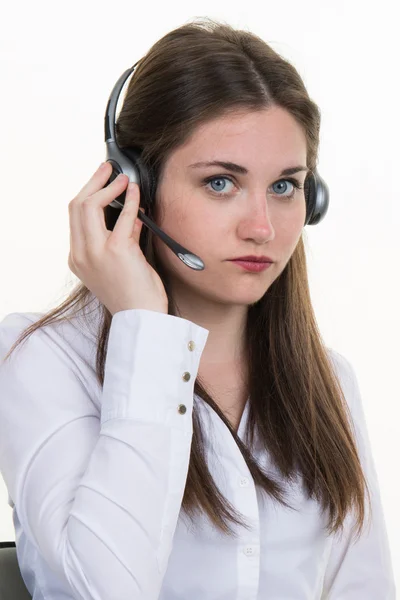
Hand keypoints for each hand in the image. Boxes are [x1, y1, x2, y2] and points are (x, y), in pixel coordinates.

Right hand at [68, 162, 168, 315]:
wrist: (141, 318)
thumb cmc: (134, 296)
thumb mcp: (120, 265)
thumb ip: (121, 239)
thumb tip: (130, 216)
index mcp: (78, 259)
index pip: (75, 218)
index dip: (87, 195)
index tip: (99, 183)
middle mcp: (81, 254)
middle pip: (76, 207)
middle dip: (92, 183)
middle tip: (106, 170)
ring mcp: (95, 252)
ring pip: (89, 206)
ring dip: (107, 187)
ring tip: (121, 178)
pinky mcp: (116, 251)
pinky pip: (123, 216)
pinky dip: (131, 200)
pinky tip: (136, 192)